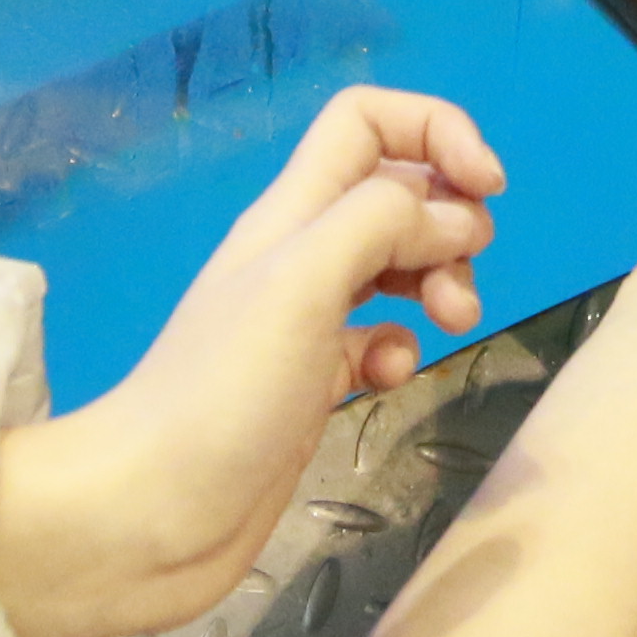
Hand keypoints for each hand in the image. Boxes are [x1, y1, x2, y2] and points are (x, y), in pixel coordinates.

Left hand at [0, 88, 505, 636]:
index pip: (367, 121)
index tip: (487, 188)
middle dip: (451, 221)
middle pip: (396, 192)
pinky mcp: (312, 384)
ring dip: (441, 280)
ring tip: (454, 324)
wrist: (149, 516)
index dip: (436, 131)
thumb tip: (455, 217)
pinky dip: (401, 348)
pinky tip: (390, 379)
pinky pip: (379, 341)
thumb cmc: (221, 392)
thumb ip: (379, 225)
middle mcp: (300, 254)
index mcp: (292, 213)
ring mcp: (306, 322)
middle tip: (456, 284)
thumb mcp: (302, 283)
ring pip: (397, 264)